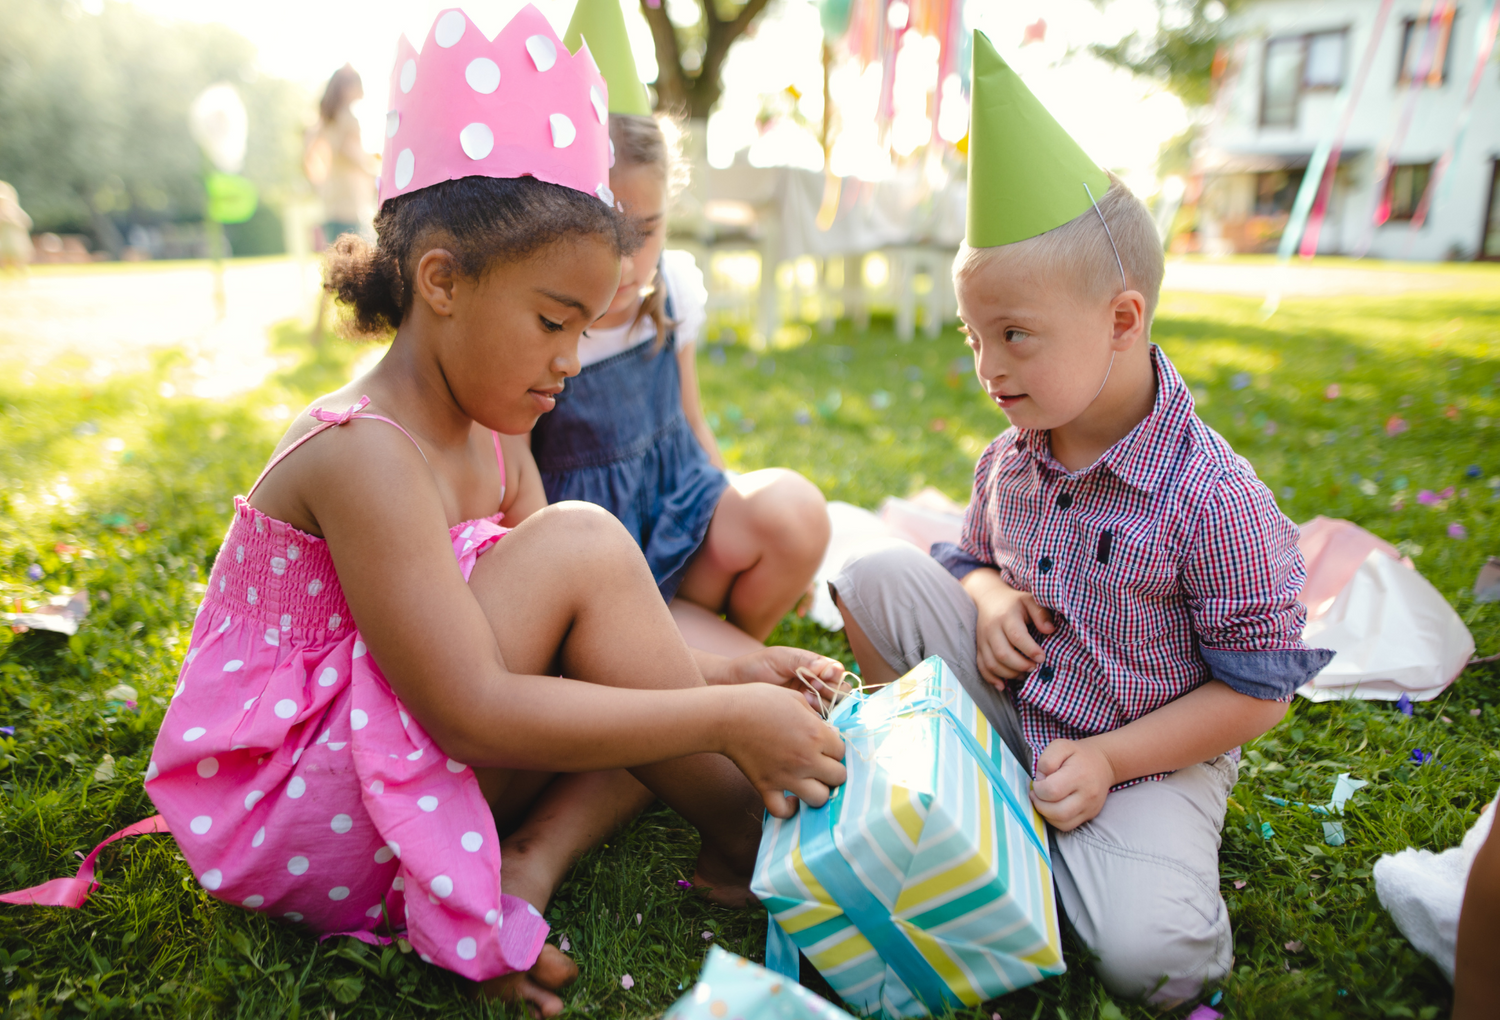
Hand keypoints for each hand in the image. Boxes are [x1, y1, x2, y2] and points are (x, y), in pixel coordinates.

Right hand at [722, 684, 846, 818]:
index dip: (834, 748)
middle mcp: (806, 759)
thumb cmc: (759, 700)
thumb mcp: (795, 698)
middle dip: (832, 770)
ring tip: (809, 781)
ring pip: (819, 799)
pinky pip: (783, 811)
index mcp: (816, 735)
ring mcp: (787, 777)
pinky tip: (790, 798)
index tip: (824, 745)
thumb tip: (826, 733)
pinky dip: (789, 809)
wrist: (726, 716)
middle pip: (838, 777)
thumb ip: (815, 717)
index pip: (842, 752)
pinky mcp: (766, 787)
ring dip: (817, 791)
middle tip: (820, 764)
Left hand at [723, 647, 850, 710]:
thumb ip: (803, 661)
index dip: (834, 676)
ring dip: (824, 705)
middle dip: (830, 691)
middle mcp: (815, 685)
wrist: (732, 688)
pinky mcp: (801, 720)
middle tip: (813, 690)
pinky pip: (819, 723)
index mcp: (813, 667)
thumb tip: (827, 667)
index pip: (836, 673)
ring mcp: (809, 704)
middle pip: (840, 692)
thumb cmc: (754, 668)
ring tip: (806, 699)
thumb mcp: (778, 659)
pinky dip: (817, 720)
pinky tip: (804, 713)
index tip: (821, 676)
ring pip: (832, 709)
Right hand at [968, 572, 1053, 689]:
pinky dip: (991, 679)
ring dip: (1009, 674)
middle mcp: (991, 629)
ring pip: (992, 663)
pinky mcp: (979, 647)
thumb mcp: (1030, 601)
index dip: (1031, 650)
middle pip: (1003, 653)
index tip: (1042, 657)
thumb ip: (1041, 614)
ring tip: (1023, 674)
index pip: (1017, 637)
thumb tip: (1050, 630)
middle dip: (1021, 665)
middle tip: (1034, 667)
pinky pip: (981, 667)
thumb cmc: (1014, 602)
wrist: (989, 598)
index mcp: (1006, 616)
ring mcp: (983, 639)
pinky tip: (1003, 685)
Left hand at [1029, 738, 1114, 830]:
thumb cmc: (1078, 755)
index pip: (1052, 790)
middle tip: (1036, 794)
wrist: (1103, 763)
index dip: (1038, 788)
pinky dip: (1054, 820)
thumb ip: (1047, 760)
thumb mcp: (1060, 746)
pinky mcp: (1090, 815)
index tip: (1038, 782)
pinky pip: (1067, 826)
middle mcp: (1087, 794)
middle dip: (1040, 804)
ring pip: (1062, 823)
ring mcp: (1090, 807)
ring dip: (1046, 814)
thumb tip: (1040, 779)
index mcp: (1079, 774)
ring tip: (1043, 800)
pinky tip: (1051, 807)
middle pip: (1058, 812)